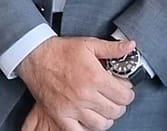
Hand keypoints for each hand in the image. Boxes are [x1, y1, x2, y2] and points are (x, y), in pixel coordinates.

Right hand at [16, 36, 135, 130]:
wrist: (36, 57)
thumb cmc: (62, 51)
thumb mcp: (90, 44)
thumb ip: (112, 48)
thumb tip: (131, 46)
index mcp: (95, 77)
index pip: (124, 96)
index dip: (128, 94)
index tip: (125, 90)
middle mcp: (85, 95)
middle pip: (114, 111)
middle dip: (120, 106)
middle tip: (116, 100)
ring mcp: (72, 108)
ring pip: (100, 124)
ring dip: (106, 119)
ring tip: (104, 110)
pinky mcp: (60, 115)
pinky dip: (87, 128)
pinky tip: (89, 119)